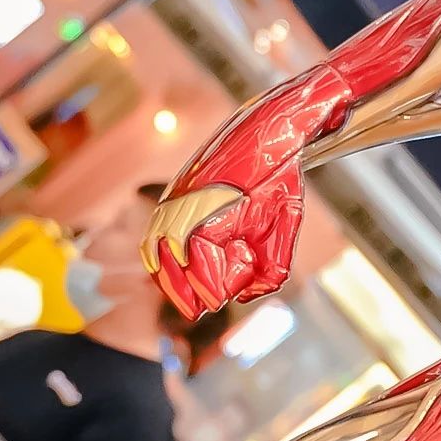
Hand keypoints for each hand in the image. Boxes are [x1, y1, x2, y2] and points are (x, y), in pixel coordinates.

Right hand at [143, 157, 305, 316]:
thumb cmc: (280, 174)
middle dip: (183, 291)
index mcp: (213, 210)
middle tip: (198, 311)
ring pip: (154, 245)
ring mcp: (176, 194)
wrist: (266, 128)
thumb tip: (246, 295)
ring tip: (182, 298)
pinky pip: (153, 228)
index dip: (206, 288)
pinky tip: (166, 269)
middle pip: (170, 260)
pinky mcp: (175, 191)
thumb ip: (272, 264)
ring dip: (166, 276)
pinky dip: (155, 253)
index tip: (216, 304)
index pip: (195, 264)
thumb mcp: (287, 221)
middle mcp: (187, 202)